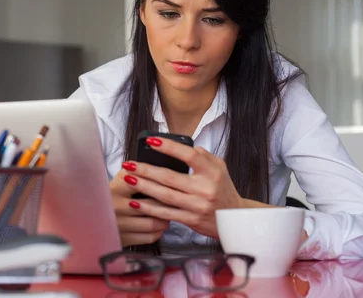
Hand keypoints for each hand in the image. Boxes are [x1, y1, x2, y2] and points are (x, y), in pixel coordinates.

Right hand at [109, 167, 169, 246]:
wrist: (89, 219)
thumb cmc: (108, 197)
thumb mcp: (116, 182)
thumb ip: (132, 174)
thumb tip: (155, 168)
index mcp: (115, 188)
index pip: (143, 182)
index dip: (160, 182)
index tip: (170, 183)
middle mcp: (117, 207)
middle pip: (152, 204)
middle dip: (168, 203)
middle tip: (176, 201)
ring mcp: (120, 225)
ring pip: (153, 223)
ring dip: (165, 219)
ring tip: (169, 214)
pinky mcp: (123, 239)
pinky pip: (149, 237)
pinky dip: (158, 232)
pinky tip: (159, 226)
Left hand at [121, 136, 244, 237]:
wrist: (234, 218)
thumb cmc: (223, 188)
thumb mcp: (220, 167)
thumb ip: (203, 156)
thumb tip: (184, 146)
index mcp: (212, 172)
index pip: (189, 156)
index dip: (169, 147)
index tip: (151, 141)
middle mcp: (204, 189)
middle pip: (170, 177)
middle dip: (146, 170)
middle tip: (129, 164)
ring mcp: (197, 206)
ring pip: (164, 195)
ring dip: (144, 187)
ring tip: (128, 178)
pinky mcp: (191, 220)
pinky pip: (166, 213)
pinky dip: (149, 208)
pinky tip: (136, 201)